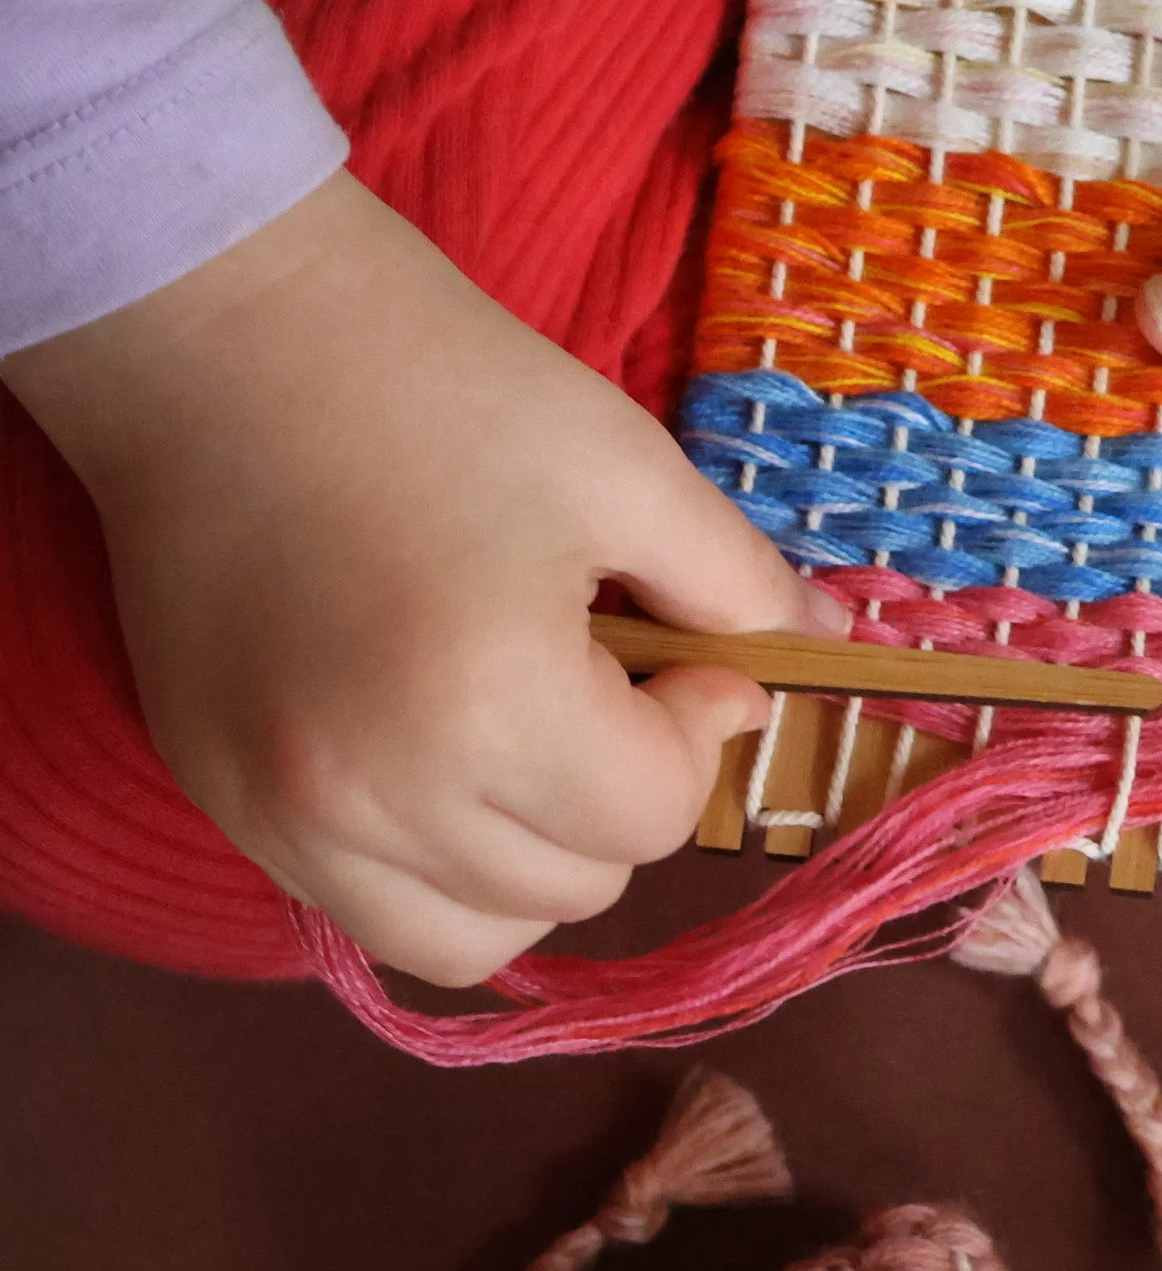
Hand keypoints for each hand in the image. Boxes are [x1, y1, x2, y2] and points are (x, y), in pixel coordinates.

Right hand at [2, 172, 843, 985]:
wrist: (215, 333)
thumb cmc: (440, 384)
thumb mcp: (628, 469)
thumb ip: (742, 587)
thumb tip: (837, 653)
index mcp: (485, 707)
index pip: (653, 815)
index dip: (699, 732)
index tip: (687, 656)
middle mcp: (372, 796)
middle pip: (579, 888)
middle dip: (623, 797)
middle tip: (603, 682)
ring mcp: (283, 816)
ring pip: (477, 938)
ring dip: (538, 862)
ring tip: (526, 740)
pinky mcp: (223, 805)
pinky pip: (370, 915)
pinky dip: (437, 871)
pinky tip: (444, 763)